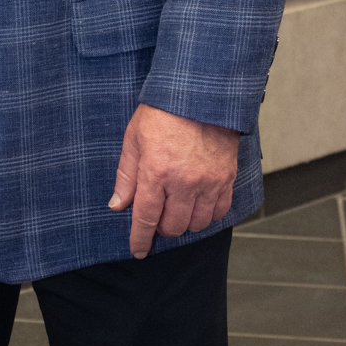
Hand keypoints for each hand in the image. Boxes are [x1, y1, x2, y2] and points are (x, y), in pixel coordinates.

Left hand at [109, 103, 239, 257]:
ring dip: (184, 222)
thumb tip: (118, 205)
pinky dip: (207, 215)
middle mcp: (183, 183)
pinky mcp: (227, 179)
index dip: (140, 239)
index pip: (146, 218)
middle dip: (161, 226)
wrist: (200, 95)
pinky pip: (219, 212)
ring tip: (177, 207)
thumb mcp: (134, 138)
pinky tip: (198, 204)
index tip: (138, 250)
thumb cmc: (162, 112)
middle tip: (157, 213)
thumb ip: (126, 175)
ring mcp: (208, 183)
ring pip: (196, 224)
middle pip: (173, 226)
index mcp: (156, 172)